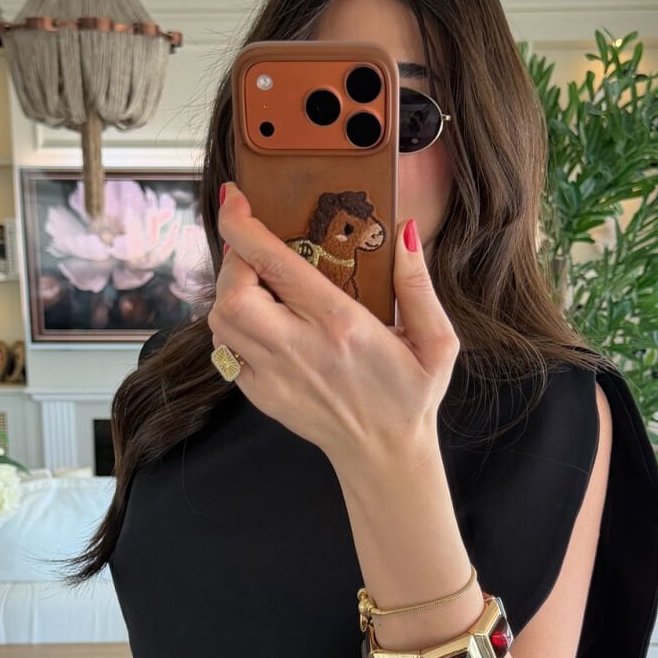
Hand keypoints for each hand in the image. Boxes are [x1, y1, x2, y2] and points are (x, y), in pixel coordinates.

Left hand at [208, 180, 458, 470]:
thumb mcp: (437, 341)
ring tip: (255, 282)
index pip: (273, 265)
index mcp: (340, 325)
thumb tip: (404, 231)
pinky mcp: (260, 394)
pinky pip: (225, 349)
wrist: (385, 457)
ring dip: (228, 292)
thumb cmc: (411, 395)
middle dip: (231, 261)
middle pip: (232, 294)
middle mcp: (298, 349)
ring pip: (220, 321)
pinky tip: (261, 319)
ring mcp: (273, 376)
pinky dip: (231, 325)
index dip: (242, 226)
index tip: (234, 200)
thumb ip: (418, 285)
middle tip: (253, 251)